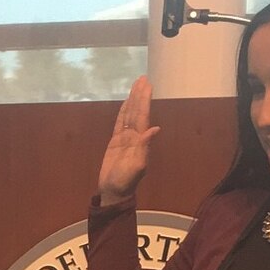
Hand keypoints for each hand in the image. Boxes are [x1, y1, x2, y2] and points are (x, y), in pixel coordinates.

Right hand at [95, 74, 159, 206]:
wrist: (114, 191)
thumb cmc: (125, 181)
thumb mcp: (137, 166)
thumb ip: (145, 147)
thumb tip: (155, 129)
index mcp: (140, 140)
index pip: (143, 115)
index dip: (144, 100)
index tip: (147, 85)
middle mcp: (134, 136)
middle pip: (137, 111)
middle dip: (139, 95)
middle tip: (143, 78)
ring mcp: (125, 138)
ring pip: (129, 114)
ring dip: (132, 100)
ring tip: (136, 85)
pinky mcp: (115, 142)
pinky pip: (119, 123)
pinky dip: (122, 112)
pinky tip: (125, 103)